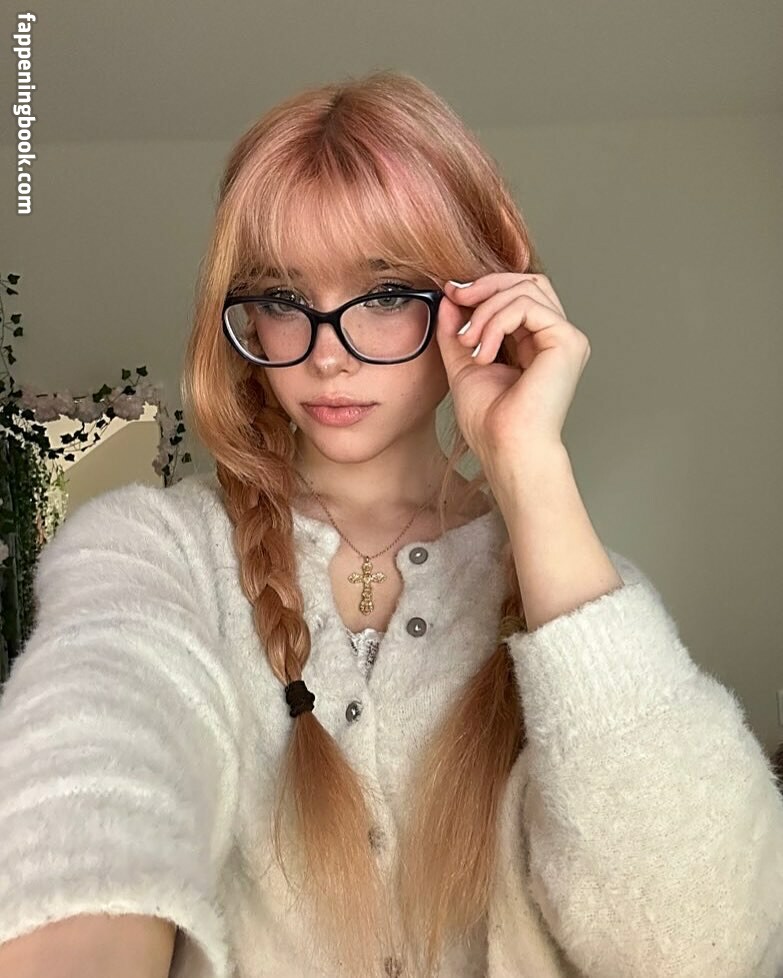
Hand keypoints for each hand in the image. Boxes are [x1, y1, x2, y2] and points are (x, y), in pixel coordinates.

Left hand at [435, 273, 590, 468]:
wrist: (506, 448)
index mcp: (537, 343)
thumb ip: (457, 331)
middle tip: (455, 298)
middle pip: (527, 281)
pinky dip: (497, 321)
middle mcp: (556, 338)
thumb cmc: (490, 422)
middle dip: (486, 285)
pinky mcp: (568, 341)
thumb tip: (450, 297)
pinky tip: (484, 353)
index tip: (450, 294)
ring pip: (525, 289)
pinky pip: (527, 306)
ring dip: (486, 311)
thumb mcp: (464, 364)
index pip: (518, 294)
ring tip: (469, 343)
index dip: (484, 287)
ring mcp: (566, 338)